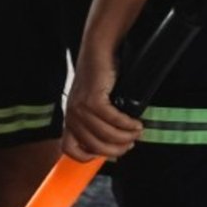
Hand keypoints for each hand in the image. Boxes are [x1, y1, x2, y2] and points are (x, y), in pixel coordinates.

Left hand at [61, 40, 143, 161]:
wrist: (99, 50)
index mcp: (70, 118)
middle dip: (116, 149)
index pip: (69, 149)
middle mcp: (72, 114)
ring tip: (137, 132)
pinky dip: (127, 124)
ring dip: (126, 137)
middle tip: (131, 143)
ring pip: (105, 135)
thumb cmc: (100, 77)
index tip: (109, 152)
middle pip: (94, 146)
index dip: (89, 157)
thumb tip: (114, 145)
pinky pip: (112, 120)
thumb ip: (97, 123)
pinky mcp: (93, 99)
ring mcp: (80, 107)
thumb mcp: (94, 104)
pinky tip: (136, 123)